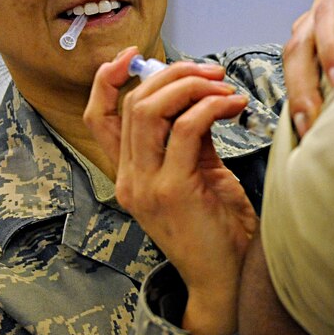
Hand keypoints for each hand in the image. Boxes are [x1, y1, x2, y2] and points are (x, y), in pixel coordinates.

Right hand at [84, 47, 257, 334]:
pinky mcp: (173, 190)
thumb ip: (187, 135)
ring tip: (224, 85)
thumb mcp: (196, 172)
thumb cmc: (217, 227)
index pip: (99, 117)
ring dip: (192, 86)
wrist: (226, 278)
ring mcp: (146, 185)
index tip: (133, 55)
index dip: (107, 80)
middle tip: (211, 71)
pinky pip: (185, 128)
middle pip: (133, 103)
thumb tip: (195, 93)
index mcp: (128, 173)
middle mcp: (129, 178)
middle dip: (173, 74)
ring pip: (151, 110)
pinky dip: (211, 106)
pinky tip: (234, 105)